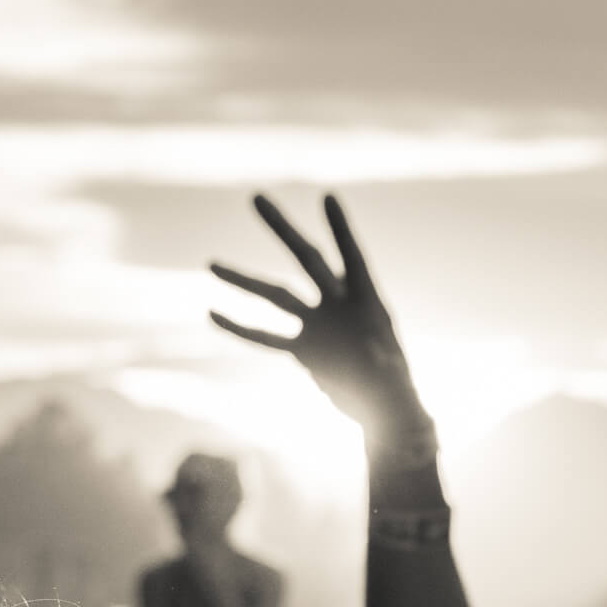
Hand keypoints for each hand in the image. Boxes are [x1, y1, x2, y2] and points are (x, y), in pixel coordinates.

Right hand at [211, 194, 429, 442]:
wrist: (383, 409)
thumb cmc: (395, 388)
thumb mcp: (389, 371)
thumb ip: (374, 359)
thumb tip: (367, 356)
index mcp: (366, 300)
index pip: (352, 256)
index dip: (341, 229)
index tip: (328, 198)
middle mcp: (338, 303)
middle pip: (308, 259)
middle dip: (283, 229)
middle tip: (256, 197)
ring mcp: (318, 324)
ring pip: (277, 296)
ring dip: (245, 281)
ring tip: (211, 264)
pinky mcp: (304, 350)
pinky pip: (268, 338)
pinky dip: (241, 328)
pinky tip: (213, 314)